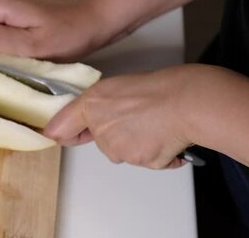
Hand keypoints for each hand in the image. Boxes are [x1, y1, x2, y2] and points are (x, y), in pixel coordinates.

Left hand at [44, 64, 220, 168]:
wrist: (188, 101)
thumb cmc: (158, 88)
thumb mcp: (116, 87)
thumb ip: (97, 105)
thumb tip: (89, 119)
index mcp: (91, 105)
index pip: (59, 128)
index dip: (61, 134)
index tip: (60, 136)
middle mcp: (101, 128)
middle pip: (100, 142)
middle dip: (115, 134)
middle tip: (136, 117)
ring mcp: (120, 148)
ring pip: (122, 153)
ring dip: (135, 144)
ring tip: (154, 124)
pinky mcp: (140, 162)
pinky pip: (144, 161)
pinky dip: (155, 154)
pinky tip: (165, 136)